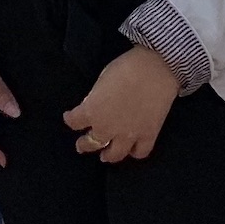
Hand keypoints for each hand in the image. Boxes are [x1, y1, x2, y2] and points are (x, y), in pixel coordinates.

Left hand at [64, 44, 180, 162]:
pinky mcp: (148, 136)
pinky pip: (140, 152)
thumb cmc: (125, 67)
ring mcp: (129, 135)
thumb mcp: (101, 81)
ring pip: (115, 154)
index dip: (70, 119)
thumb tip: (95, 105)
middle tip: (82, 146)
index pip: (74, 122)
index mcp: (92, 111)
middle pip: (92, 142)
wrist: (154, 70)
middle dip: (85, 145)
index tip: (70, 117)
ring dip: (108, 155)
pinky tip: (132, 150)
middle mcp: (108, 128)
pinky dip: (135, 152)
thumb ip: (95, 98)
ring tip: (105, 156)